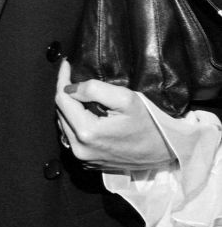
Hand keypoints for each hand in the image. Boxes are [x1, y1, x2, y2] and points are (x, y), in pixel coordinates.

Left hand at [55, 59, 174, 172]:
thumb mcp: (126, 99)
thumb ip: (94, 89)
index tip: (66, 65)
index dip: (62, 79)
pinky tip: (86, 113)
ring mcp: (83, 158)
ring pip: (65, 125)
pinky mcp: (88, 162)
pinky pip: (73, 137)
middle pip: (61, 113)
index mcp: (87, 133)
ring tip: (81, 94)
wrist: (165, 151)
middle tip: (74, 77)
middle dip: (66, 93)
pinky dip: (75, 122)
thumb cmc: (149, 123)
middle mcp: (80, 149)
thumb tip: (70, 88)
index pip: (62, 100)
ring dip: (70, 108)